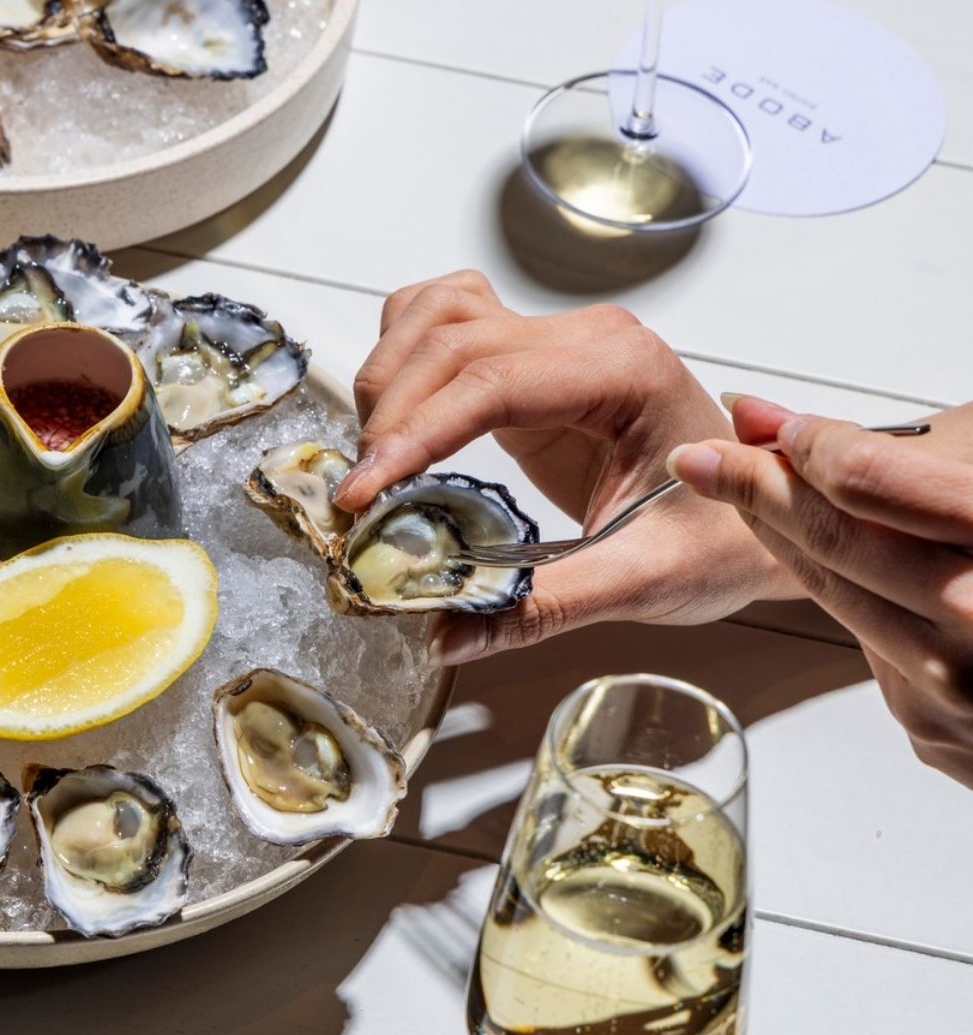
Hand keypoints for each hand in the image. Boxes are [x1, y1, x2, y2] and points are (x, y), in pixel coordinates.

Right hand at [334, 271, 797, 662]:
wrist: (762, 520)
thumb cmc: (722, 540)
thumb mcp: (641, 583)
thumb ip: (544, 607)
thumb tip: (449, 635)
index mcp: (624, 373)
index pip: (491, 384)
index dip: (415, 434)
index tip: (364, 492)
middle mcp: (588, 338)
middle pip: (451, 341)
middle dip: (389, 416)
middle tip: (359, 496)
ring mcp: (558, 339)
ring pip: (437, 312)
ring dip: (388, 374)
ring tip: (372, 457)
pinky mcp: (532, 358)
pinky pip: (446, 320)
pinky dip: (404, 353)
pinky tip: (393, 414)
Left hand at [670, 399, 972, 786]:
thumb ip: (918, 459)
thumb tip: (792, 428)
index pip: (866, 479)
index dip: (796, 441)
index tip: (754, 415)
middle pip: (834, 540)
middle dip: (755, 487)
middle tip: (701, 454)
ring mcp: (958, 690)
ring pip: (838, 599)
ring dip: (788, 545)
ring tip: (752, 495)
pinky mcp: (936, 732)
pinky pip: (873, 653)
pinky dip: (865, 612)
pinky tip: (871, 584)